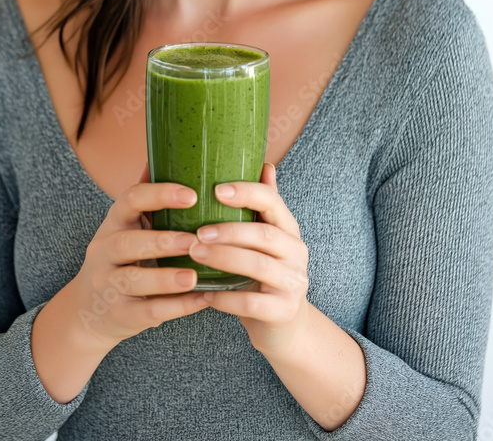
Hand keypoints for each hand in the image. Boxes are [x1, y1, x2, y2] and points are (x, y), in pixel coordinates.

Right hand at [71, 161, 209, 349]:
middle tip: (196, 239)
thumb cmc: (121, 258)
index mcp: (114, 222)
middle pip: (129, 243)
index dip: (159, 195)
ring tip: (195, 276)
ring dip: (165, 278)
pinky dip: (176, 308)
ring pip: (134, 280)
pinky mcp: (119, 315)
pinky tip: (203, 299)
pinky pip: (147, 312)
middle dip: (163, 241)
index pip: (130, 200)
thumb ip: (149, 196)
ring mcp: (108, 285)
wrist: (88, 311)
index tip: (192, 194)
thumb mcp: (127, 225)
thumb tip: (171, 148)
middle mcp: (105, 250)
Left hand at [187, 162, 310, 355]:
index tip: (215, 190)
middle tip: (196, 231)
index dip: (246, 192)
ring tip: (195, 254)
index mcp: (288, 229)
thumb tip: (264, 163)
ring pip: (258, 265)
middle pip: (264, 234)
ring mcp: (293, 283)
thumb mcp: (266, 240)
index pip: (272, 201)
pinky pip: (251, 304)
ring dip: (223, 258)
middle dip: (228, 230)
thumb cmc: (265, 276)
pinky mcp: (283, 312)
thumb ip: (263, 206)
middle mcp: (296, 253)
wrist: (285, 328)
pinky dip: (226, 298)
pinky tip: (205, 294)